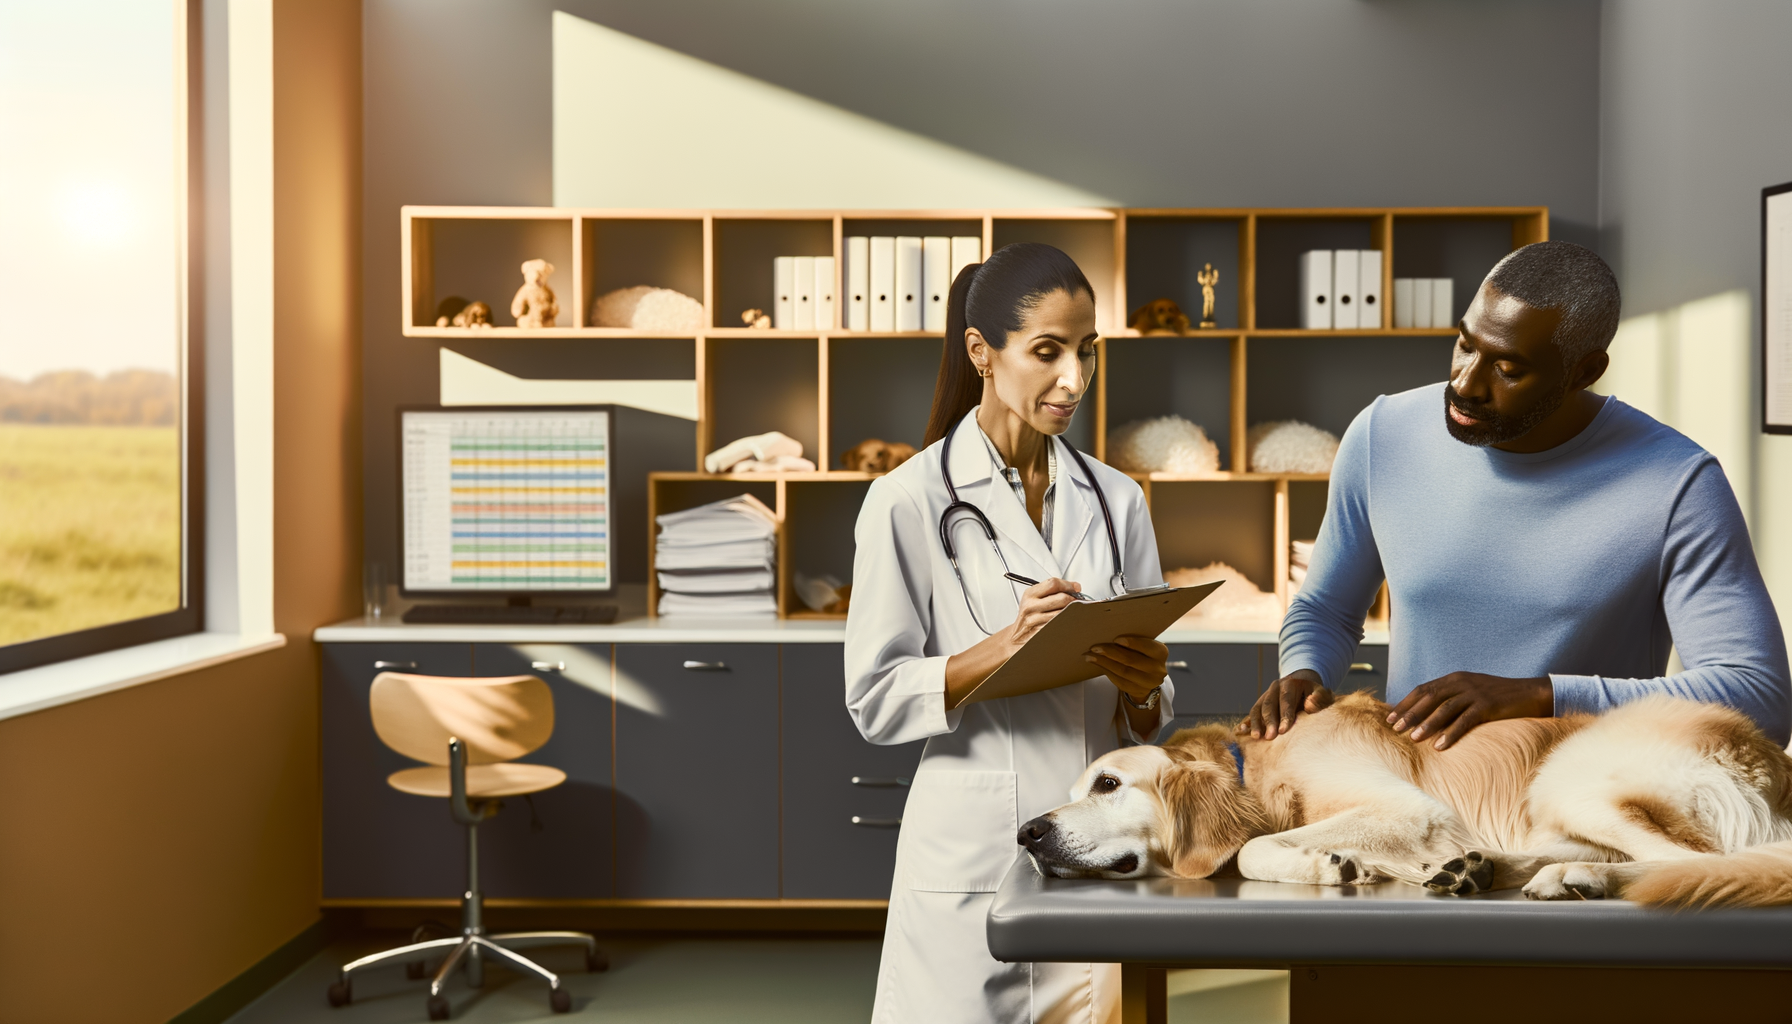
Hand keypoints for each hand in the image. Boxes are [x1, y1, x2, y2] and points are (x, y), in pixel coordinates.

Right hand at [945, 578, 1085, 707]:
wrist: (1015, 639)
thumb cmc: (1027, 619)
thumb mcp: (1033, 600)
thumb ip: (1050, 592)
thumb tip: (1074, 588)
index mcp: (1030, 594)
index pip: (1053, 583)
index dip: (1068, 584)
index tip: (1076, 587)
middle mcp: (1030, 606)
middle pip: (1061, 598)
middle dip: (1074, 599)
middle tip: (1078, 601)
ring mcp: (1035, 620)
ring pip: (1063, 613)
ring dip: (1073, 613)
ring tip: (1074, 613)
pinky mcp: (1041, 632)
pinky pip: (1060, 625)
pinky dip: (1067, 623)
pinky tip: (1068, 623)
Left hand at [1086, 635, 1168, 703]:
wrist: (1148, 676)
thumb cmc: (1142, 654)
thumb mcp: (1144, 646)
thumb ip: (1133, 641)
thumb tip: (1108, 634)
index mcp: (1161, 652)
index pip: (1147, 647)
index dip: (1132, 643)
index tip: (1116, 639)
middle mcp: (1158, 669)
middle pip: (1131, 660)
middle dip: (1111, 653)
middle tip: (1095, 647)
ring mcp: (1148, 682)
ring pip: (1123, 672)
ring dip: (1104, 663)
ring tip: (1090, 656)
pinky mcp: (1137, 691)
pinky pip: (1119, 681)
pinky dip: (1106, 671)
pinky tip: (1097, 664)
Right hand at [1244, 670, 1332, 739]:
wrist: (1304, 686)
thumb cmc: (1315, 695)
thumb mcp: (1322, 694)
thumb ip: (1319, 699)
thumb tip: (1309, 705)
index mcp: (1290, 683)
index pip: (1286, 700)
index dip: (1284, 716)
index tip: (1283, 731)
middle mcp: (1275, 687)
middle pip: (1269, 704)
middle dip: (1269, 722)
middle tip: (1270, 737)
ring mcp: (1266, 695)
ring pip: (1258, 708)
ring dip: (1256, 723)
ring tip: (1256, 737)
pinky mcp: (1260, 703)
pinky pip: (1252, 712)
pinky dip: (1247, 722)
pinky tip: (1242, 731)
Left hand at [1388, 672, 1552, 749]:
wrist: (1531, 694)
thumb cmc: (1497, 698)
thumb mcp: (1470, 693)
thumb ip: (1450, 699)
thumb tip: (1425, 717)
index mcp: (1454, 678)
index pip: (1423, 690)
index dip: (1405, 704)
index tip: (1390, 717)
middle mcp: (1461, 683)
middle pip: (1429, 698)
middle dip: (1410, 714)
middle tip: (1395, 729)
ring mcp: (1475, 693)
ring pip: (1444, 709)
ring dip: (1427, 724)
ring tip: (1413, 738)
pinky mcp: (1488, 706)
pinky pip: (1465, 721)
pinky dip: (1451, 734)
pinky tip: (1440, 746)